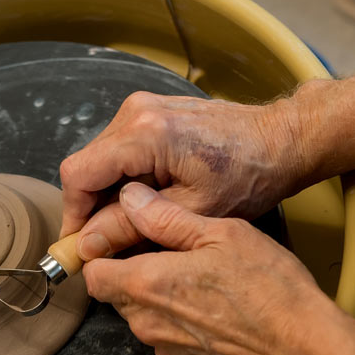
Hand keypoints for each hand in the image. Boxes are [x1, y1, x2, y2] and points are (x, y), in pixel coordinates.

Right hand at [59, 92, 310, 258]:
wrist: (281, 140)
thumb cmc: (249, 175)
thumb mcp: (190, 211)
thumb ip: (131, 227)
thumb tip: (88, 245)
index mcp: (144, 134)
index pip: (79, 174)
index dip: (73, 215)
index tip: (80, 247)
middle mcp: (136, 112)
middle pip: (88, 166)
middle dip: (92, 208)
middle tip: (108, 246)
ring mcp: (143, 107)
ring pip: (102, 160)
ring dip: (110, 195)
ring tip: (136, 225)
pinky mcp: (152, 111)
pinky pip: (121, 149)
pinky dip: (126, 179)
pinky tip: (149, 202)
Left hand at [81, 183, 350, 354]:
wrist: (303, 350)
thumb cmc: (268, 289)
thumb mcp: (221, 234)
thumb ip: (166, 217)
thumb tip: (130, 198)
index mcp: (146, 285)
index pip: (92, 273)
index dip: (105, 254)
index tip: (126, 238)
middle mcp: (146, 321)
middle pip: (114, 293)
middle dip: (130, 271)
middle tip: (169, 250)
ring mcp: (165, 346)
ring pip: (140, 314)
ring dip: (155, 294)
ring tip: (195, 274)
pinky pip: (164, 333)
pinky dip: (176, 317)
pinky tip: (210, 302)